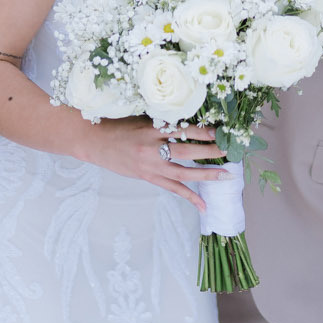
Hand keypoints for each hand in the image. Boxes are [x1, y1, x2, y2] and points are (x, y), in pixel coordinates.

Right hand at [75, 119, 226, 209]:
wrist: (93, 141)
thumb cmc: (118, 125)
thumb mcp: (141, 117)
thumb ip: (163, 122)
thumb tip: (191, 124)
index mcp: (151, 128)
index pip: (183, 130)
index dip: (203, 131)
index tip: (220, 131)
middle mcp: (152, 148)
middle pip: (187, 151)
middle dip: (210, 151)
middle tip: (229, 150)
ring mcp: (150, 166)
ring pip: (183, 173)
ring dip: (206, 174)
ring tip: (226, 175)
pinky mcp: (147, 178)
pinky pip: (172, 189)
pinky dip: (189, 196)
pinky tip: (204, 204)